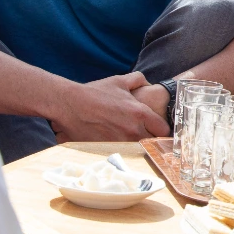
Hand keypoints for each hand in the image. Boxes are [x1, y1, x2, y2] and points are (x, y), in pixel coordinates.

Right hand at [51, 72, 170, 141]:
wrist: (69, 105)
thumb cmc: (94, 92)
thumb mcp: (119, 81)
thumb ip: (138, 79)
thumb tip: (149, 83)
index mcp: (139, 113)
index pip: (163, 130)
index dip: (163, 131)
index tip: (158, 130)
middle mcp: (132, 129)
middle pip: (153, 143)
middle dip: (152, 140)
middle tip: (147, 137)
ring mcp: (120, 142)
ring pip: (138, 151)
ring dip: (138, 147)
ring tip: (132, 142)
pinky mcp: (107, 150)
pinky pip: (122, 154)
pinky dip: (123, 152)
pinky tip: (118, 145)